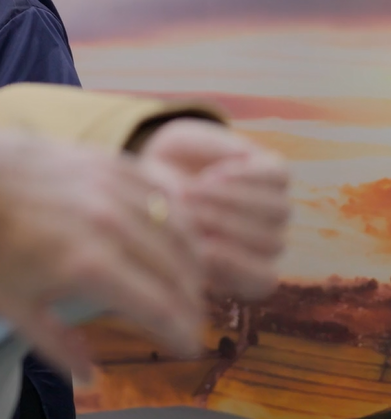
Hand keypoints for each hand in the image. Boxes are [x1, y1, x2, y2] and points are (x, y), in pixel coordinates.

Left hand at [0, 121, 205, 382]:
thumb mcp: (12, 307)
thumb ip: (56, 345)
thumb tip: (91, 375)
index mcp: (89, 266)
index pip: (163, 308)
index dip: (182, 333)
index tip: (186, 345)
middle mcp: (111, 224)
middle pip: (180, 272)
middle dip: (192, 303)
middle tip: (188, 319)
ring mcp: (112, 186)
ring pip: (180, 230)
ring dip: (192, 262)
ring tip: (187, 283)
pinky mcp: (107, 161)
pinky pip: (164, 192)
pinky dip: (179, 218)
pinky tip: (175, 236)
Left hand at [137, 118, 290, 299]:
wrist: (144, 199)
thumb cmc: (168, 166)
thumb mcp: (181, 142)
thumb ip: (213, 143)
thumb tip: (245, 156)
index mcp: (265, 174)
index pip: (278, 176)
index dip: (246, 176)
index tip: (207, 175)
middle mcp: (272, 212)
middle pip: (278, 210)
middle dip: (229, 202)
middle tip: (188, 197)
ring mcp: (264, 246)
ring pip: (272, 243)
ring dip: (227, 230)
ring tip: (188, 220)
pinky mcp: (247, 277)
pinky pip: (263, 280)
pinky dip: (237, 266)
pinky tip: (202, 250)